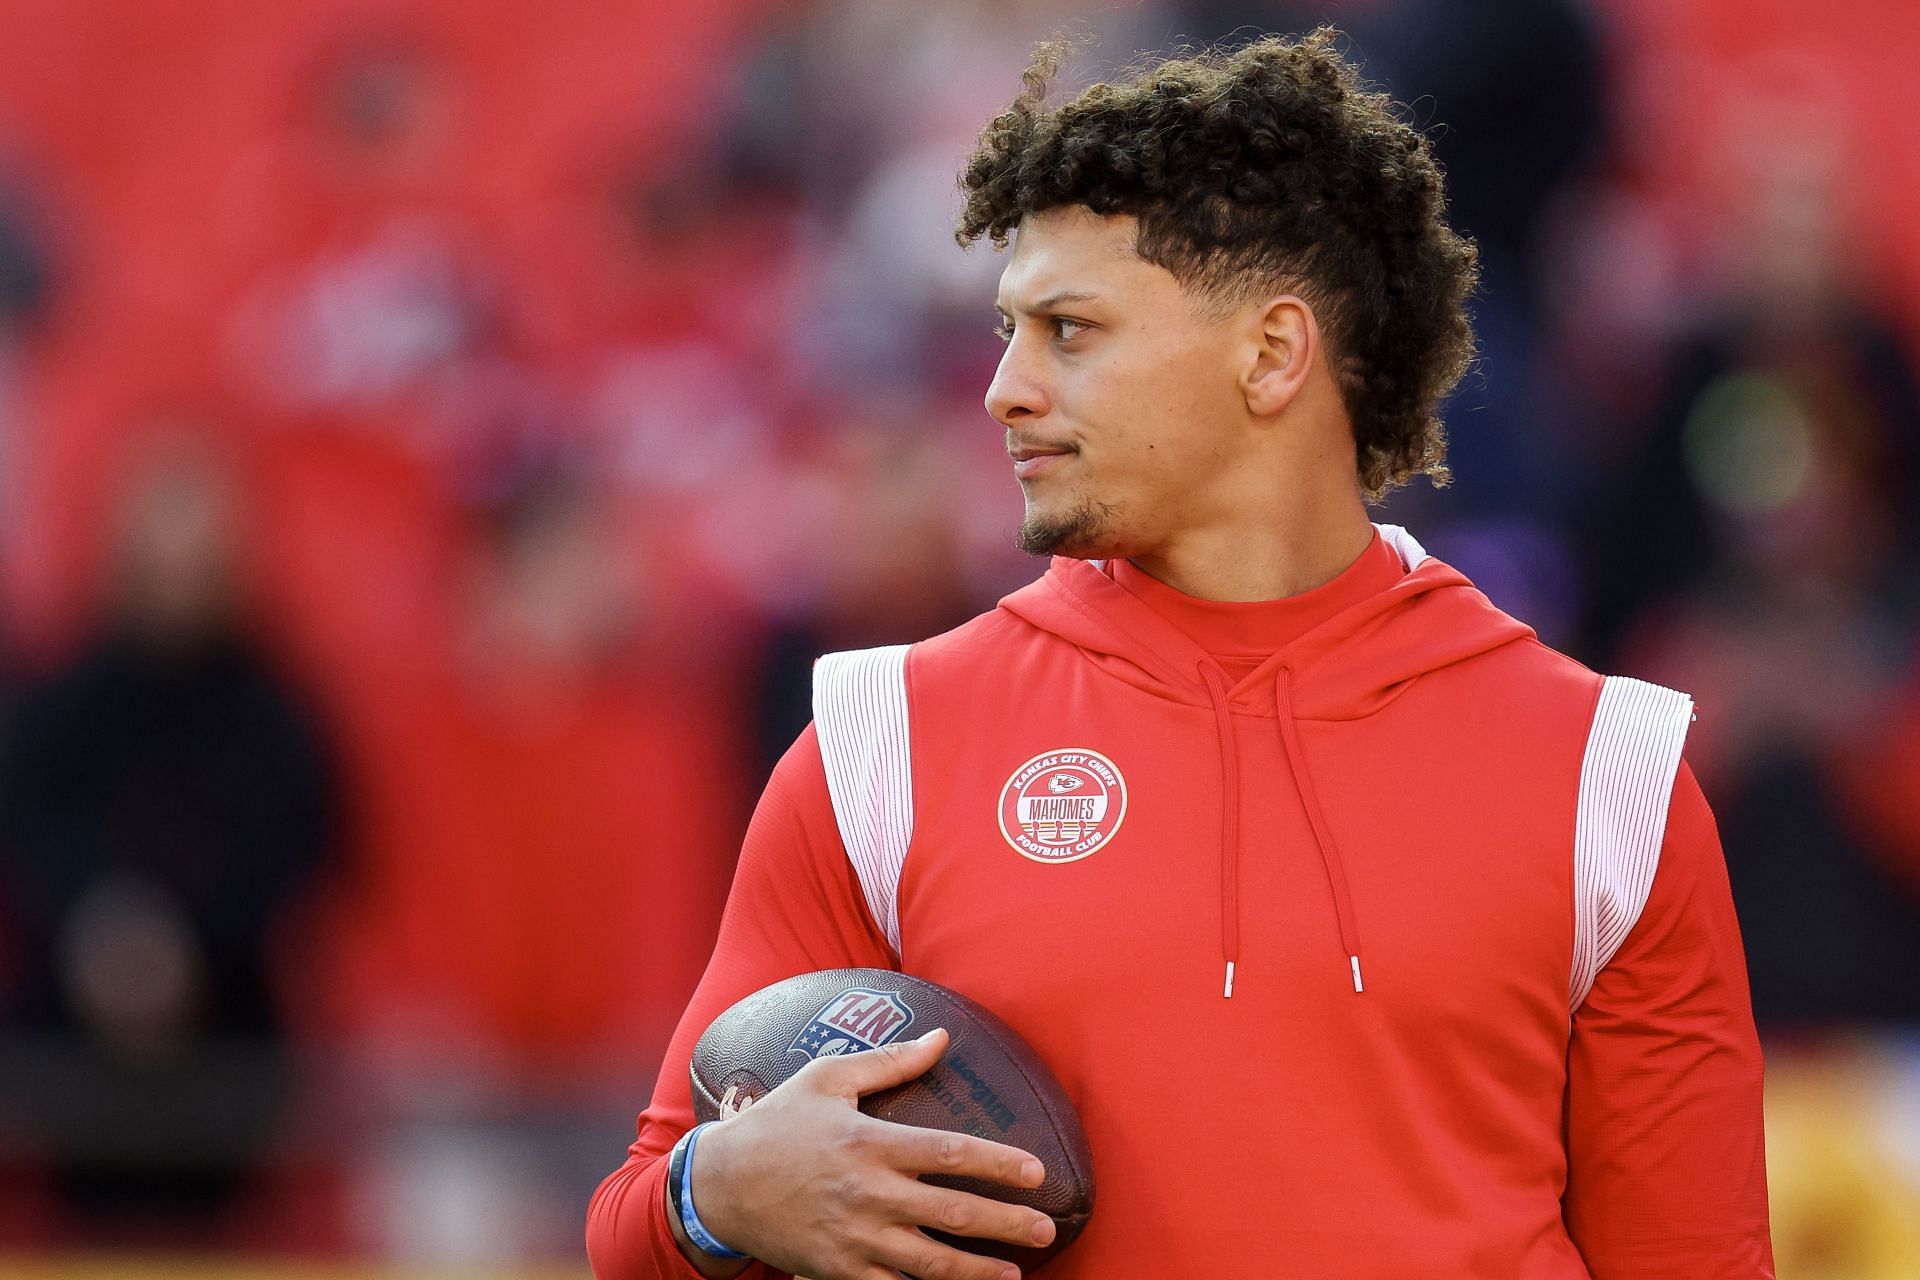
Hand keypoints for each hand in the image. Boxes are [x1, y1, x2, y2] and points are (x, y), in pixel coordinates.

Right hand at [683, 1027, 1055, 1279]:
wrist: (719, 1185)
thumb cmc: (777, 1124)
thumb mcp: (827, 1079)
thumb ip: (889, 1062)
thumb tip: (941, 1038)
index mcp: (871, 1143)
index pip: (951, 1154)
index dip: (1000, 1164)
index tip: (1037, 1172)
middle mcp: (868, 1194)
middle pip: (953, 1213)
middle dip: (1007, 1224)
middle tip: (1047, 1230)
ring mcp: (855, 1239)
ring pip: (930, 1263)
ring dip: (977, 1272)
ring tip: (1014, 1274)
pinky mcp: (838, 1271)